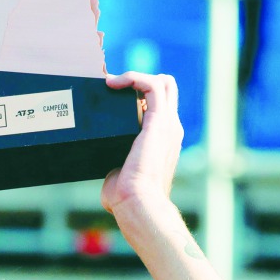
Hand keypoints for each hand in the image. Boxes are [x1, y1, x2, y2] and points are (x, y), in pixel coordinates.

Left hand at [100, 71, 182, 221]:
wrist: (138, 203)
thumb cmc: (126, 199)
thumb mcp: (120, 177)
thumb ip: (117, 171)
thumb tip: (109, 177)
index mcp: (163, 142)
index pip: (158, 108)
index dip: (138, 98)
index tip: (112, 100)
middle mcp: (170, 129)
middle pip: (167, 89)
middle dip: (140, 81)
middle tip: (111, 87)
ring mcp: (168, 124)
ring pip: (163, 82)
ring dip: (135, 77)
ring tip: (110, 83)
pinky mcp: (159, 121)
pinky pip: (153, 84)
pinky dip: (134, 77)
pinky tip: (113, 83)